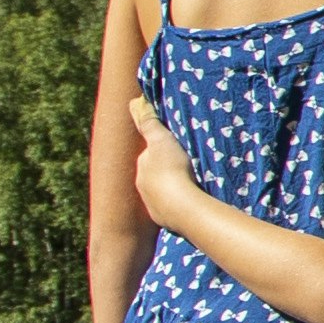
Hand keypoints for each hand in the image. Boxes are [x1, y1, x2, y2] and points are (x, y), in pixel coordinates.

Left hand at [125, 99, 206, 234]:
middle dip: (165, 172)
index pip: (149, 155)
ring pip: (161, 193)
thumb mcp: (161, 140)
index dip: (161, 151)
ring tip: (190, 187)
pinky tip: (190, 203)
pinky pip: (170, 210)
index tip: (174, 151)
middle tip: (184, 169)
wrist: (183, 207)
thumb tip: (133, 101)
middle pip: (154, 175)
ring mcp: (152, 206)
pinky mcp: (164, 221)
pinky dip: (177, 205)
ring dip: (171, 189)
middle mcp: (142, 187)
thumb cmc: (173, 170)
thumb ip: (148, 122)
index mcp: (142, 168)